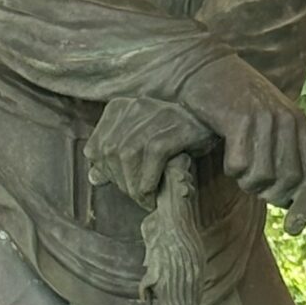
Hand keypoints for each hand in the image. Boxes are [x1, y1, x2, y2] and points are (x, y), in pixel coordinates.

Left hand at [87, 96, 209, 207]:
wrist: (211, 121)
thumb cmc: (174, 135)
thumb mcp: (141, 143)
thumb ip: (116, 157)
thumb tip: (94, 177)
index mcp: (119, 108)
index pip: (95, 148)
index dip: (105, 173)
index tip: (122, 186)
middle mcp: (135, 106)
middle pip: (111, 152)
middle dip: (120, 181)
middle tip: (136, 196)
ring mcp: (157, 114)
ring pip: (128, 154)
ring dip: (134, 184)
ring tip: (145, 198)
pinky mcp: (178, 126)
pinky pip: (154, 155)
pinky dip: (150, 180)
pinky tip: (154, 194)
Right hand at [180, 58, 305, 231]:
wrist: (201, 68)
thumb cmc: (232, 103)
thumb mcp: (267, 124)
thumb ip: (283, 154)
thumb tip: (289, 200)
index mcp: (299, 123)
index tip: (293, 229)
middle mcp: (288, 119)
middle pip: (289, 181)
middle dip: (268, 193)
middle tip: (249, 183)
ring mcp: (265, 118)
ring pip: (263, 177)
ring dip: (246, 181)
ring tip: (236, 164)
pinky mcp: (239, 118)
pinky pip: (239, 165)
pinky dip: (230, 168)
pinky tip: (225, 153)